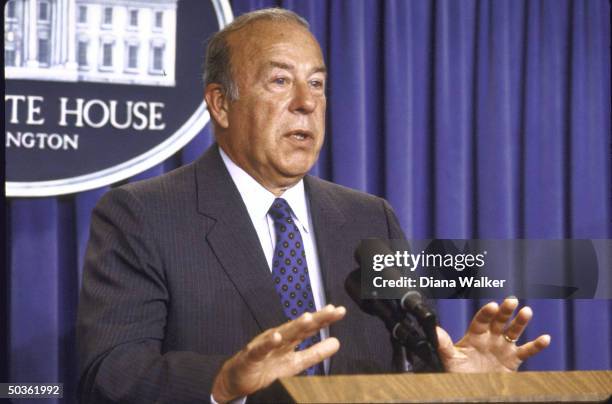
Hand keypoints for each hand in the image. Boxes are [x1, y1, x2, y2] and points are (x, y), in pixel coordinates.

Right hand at [211, 304, 345, 402]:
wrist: (237, 378)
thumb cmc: (266, 367)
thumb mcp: (296, 363)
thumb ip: (315, 353)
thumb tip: (337, 343)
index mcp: (290, 339)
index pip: (310, 328)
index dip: (324, 319)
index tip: (339, 311)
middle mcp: (279, 338)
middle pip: (300, 327)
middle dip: (316, 318)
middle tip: (332, 310)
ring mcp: (265, 345)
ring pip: (282, 334)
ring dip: (295, 326)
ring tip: (308, 319)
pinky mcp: (251, 356)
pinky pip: (260, 349)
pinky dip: (268, 343)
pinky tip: (277, 338)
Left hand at [436, 298, 550, 371]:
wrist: (471, 387)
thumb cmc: (460, 371)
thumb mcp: (451, 358)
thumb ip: (444, 344)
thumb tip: (433, 330)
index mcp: (475, 334)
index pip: (481, 320)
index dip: (486, 313)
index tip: (492, 306)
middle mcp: (490, 337)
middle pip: (499, 320)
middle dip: (505, 311)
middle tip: (511, 300)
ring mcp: (503, 346)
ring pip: (514, 331)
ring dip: (520, 321)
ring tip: (527, 311)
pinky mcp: (513, 359)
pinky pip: (527, 351)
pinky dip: (536, 345)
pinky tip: (545, 338)